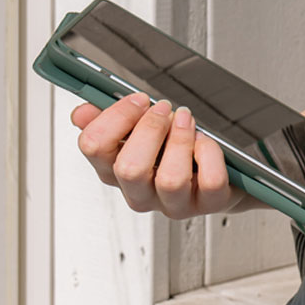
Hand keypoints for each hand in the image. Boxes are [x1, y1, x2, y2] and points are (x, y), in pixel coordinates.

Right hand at [71, 92, 241, 218]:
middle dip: (150, 129)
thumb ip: (109, 121)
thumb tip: (83, 113)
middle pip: (129, 169)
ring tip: (187, 121)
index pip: (94, 147)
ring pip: (170, 179)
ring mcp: (175, 204)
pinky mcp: (208, 205)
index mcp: (115, 172)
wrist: (222, 175)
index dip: (115, 117)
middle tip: (166, 108)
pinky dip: (210, 154)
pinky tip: (206, 142)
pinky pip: (210, 181)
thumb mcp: (139, 133)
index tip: (138, 99)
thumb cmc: (176, 151)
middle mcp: (141, 194)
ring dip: (180, 140)